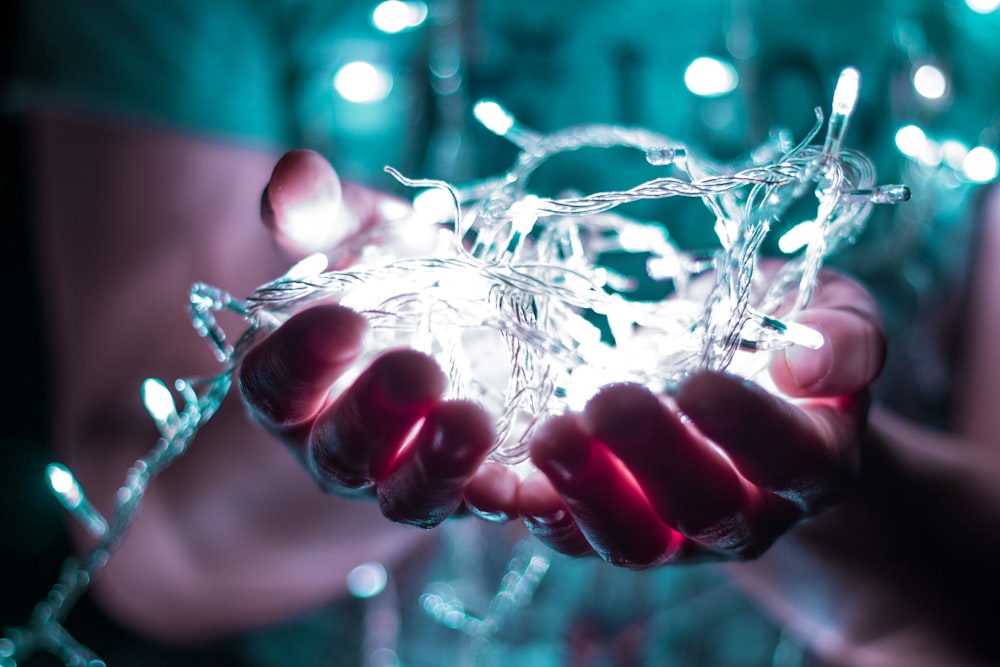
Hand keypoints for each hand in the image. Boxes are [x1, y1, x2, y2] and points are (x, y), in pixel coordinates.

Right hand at [241, 150, 496, 527]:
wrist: (454, 328)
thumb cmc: (393, 278)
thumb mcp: (361, 235)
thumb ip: (321, 210)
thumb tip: (293, 174)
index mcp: (293, 384)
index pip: (273, 383)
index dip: (300, 358)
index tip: (343, 318)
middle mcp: (336, 444)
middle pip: (339, 451)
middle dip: (375, 415)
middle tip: (417, 371)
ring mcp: (402, 477)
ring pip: (405, 496)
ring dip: (438, 467)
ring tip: (475, 423)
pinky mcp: (467, 490)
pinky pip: (481, 507)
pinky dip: (507, 497)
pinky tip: (536, 474)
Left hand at [515, 270, 885, 566]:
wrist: (741, 391)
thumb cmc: (785, 344)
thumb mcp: (832, 317)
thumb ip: (844, 337)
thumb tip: (813, 361)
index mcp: (812, 461)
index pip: (789, 457)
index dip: (748, 427)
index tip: (700, 383)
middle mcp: (745, 514)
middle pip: (705, 509)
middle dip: (653, 457)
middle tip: (608, 402)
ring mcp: (673, 533)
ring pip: (633, 541)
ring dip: (586, 493)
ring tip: (549, 438)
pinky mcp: (608, 527)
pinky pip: (570, 535)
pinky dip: (533, 511)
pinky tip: (494, 481)